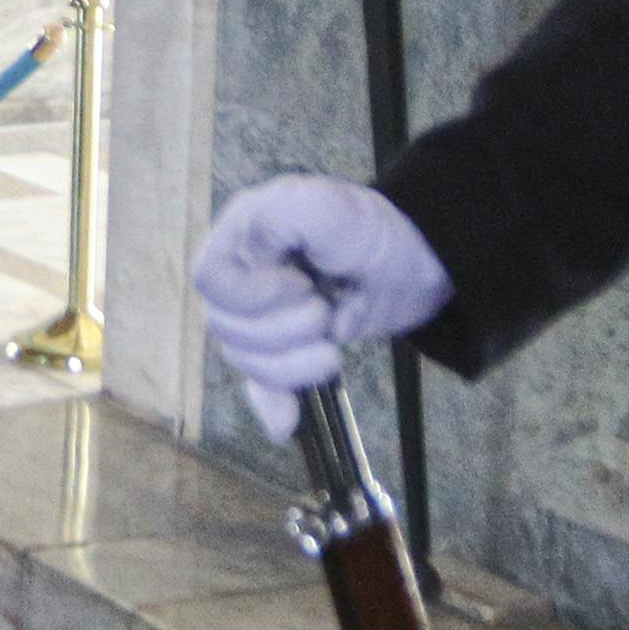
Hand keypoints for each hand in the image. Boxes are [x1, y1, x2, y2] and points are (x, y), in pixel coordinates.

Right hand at [193, 174, 453, 439]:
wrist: (418, 265)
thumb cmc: (373, 231)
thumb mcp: (328, 208)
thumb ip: (278, 220)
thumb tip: (245, 256)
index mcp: (243, 233)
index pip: (210, 279)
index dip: (249, 296)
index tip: (302, 288)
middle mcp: (244, 274)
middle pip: (224, 325)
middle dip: (280, 331)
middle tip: (325, 314)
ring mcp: (262, 313)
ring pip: (244, 358)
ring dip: (289, 365)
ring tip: (332, 349)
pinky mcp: (285, 347)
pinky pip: (261, 385)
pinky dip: (274, 403)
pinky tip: (288, 422)